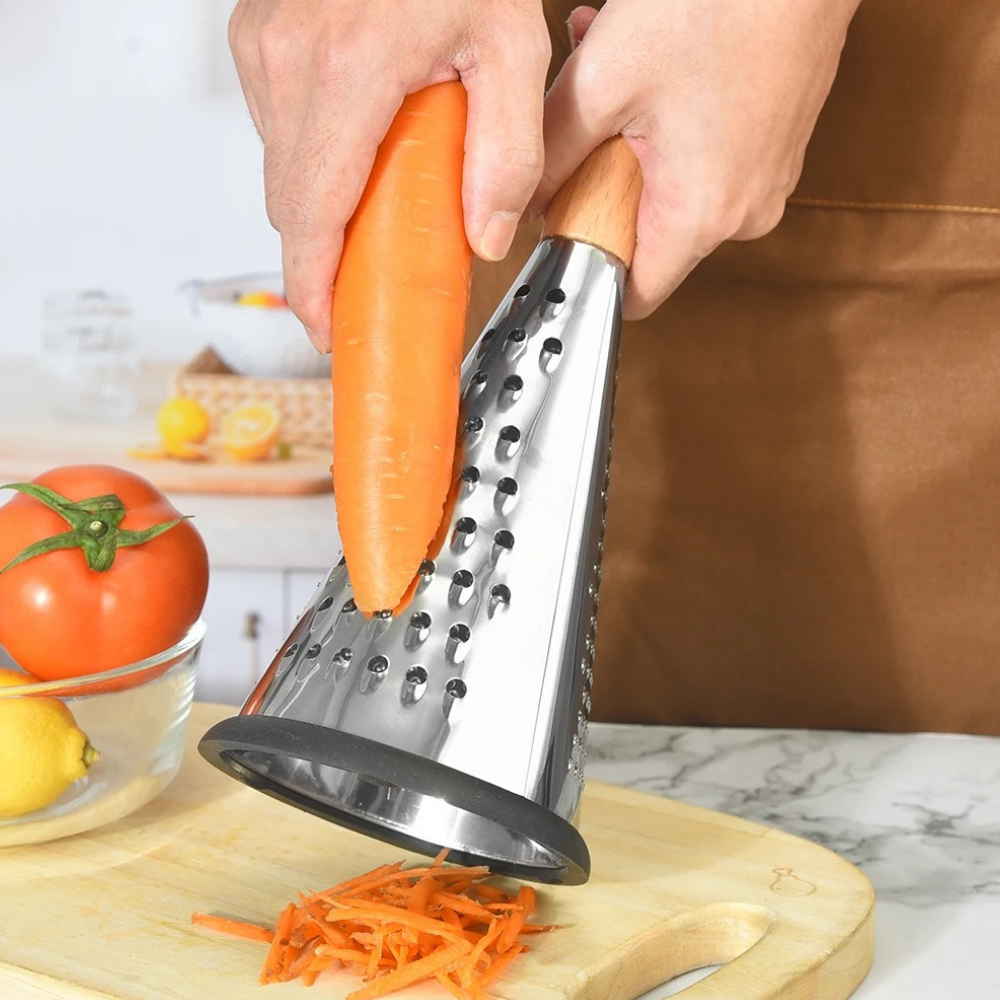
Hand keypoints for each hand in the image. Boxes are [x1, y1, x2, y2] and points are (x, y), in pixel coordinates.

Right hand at [228, 0, 550, 348]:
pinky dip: (317, 158)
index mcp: (347, 72)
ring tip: (380, 203)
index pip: (312, 212)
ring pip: (283, 170)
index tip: (327, 327)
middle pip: (290, 203)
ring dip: (325, 204)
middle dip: (322, 257)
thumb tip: (486, 236)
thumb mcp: (513, 48)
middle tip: (365, 285)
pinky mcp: (257, 39)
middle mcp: (287, 60)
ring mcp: (263, 46)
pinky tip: (361, 148)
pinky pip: (278, 131)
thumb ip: (509, 152)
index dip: (313, 285)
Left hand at [531, 0, 860, 319]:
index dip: (589, 270)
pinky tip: (658, 78)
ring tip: (622, 81)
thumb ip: (552, 155)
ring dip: (637, 149)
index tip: (565, 235)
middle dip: (606, 186)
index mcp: (700, 216)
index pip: (633, 295)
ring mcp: (766, 183)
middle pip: (649, 238)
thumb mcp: (602, 81)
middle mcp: (743, 214)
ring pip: (675, 194)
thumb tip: (523, 198)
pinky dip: (674, 133)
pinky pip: (710, 165)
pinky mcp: (776, 151)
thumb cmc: (717, 5)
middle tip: (590, 124)